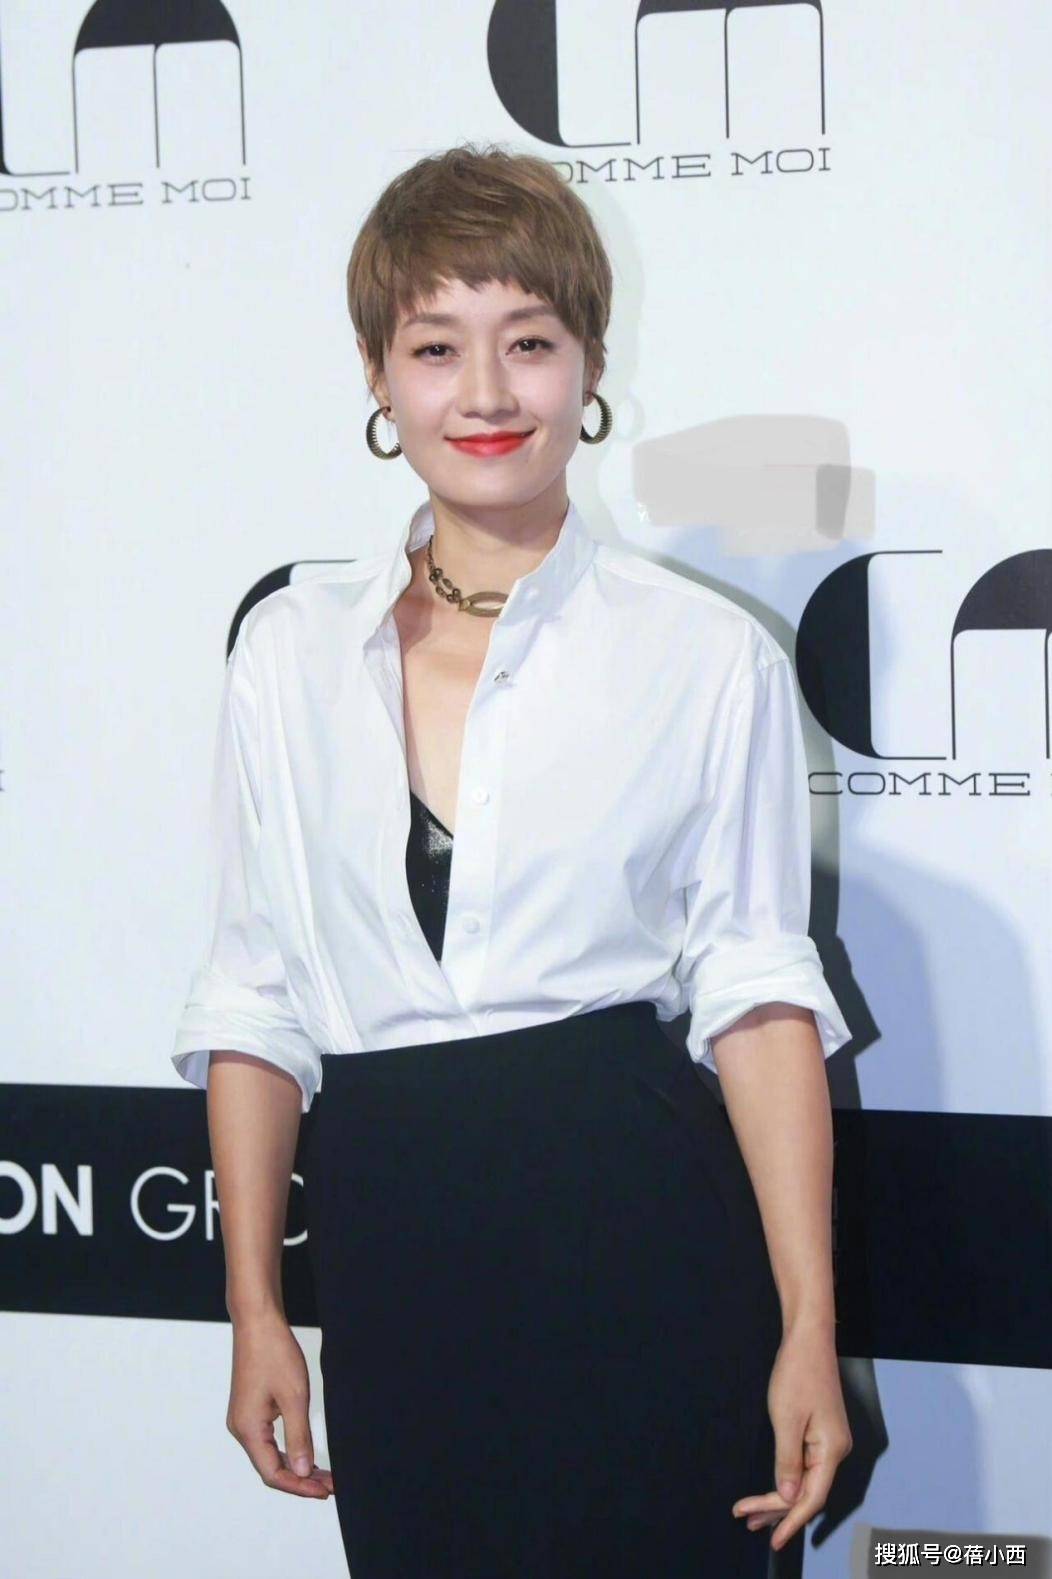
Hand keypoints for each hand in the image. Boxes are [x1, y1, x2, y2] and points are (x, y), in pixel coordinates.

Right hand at [226, 1308, 334, 1498]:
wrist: (257, 1321)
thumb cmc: (274, 1352)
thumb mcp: (294, 1396)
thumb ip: (298, 1436)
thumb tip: (301, 1471)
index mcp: (248, 1429)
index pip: (273, 1473)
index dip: (300, 1486)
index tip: (326, 1491)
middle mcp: (241, 1428)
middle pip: (270, 1468)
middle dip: (301, 1479)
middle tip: (331, 1485)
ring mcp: (244, 1418)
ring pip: (270, 1454)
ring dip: (296, 1465)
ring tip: (324, 1474)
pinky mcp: (250, 1409)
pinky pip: (268, 1440)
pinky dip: (288, 1449)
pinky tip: (306, 1452)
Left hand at [731, 1320, 851, 1551]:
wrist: (809, 1338)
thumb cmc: (797, 1374)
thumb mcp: (786, 1419)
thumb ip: (787, 1461)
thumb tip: (787, 1497)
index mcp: (831, 1450)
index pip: (812, 1497)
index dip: (791, 1520)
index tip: (772, 1539)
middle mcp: (835, 1450)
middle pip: (808, 1492)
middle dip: (778, 1510)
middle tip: (747, 1521)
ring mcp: (828, 1441)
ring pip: (805, 1480)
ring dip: (779, 1497)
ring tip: (751, 1515)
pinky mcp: (820, 1432)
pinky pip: (804, 1465)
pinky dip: (786, 1478)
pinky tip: (772, 1487)